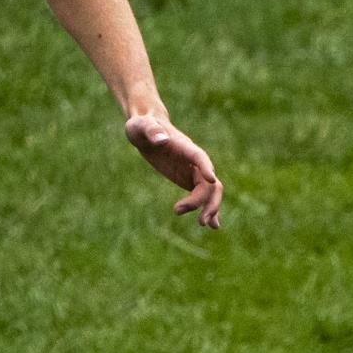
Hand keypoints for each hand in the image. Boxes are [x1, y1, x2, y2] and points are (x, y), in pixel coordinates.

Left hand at [124, 114, 222, 228]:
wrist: (145, 130)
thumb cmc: (142, 126)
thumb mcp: (141, 127)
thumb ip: (151, 131)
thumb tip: (162, 139)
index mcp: (184, 147)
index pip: (199, 157)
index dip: (206, 167)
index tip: (211, 180)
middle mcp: (193, 160)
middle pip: (210, 181)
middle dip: (208, 200)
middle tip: (199, 220)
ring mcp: (192, 170)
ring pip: (209, 190)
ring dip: (209, 207)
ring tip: (202, 224)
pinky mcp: (187, 179)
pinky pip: (201, 195)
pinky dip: (207, 208)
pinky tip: (211, 225)